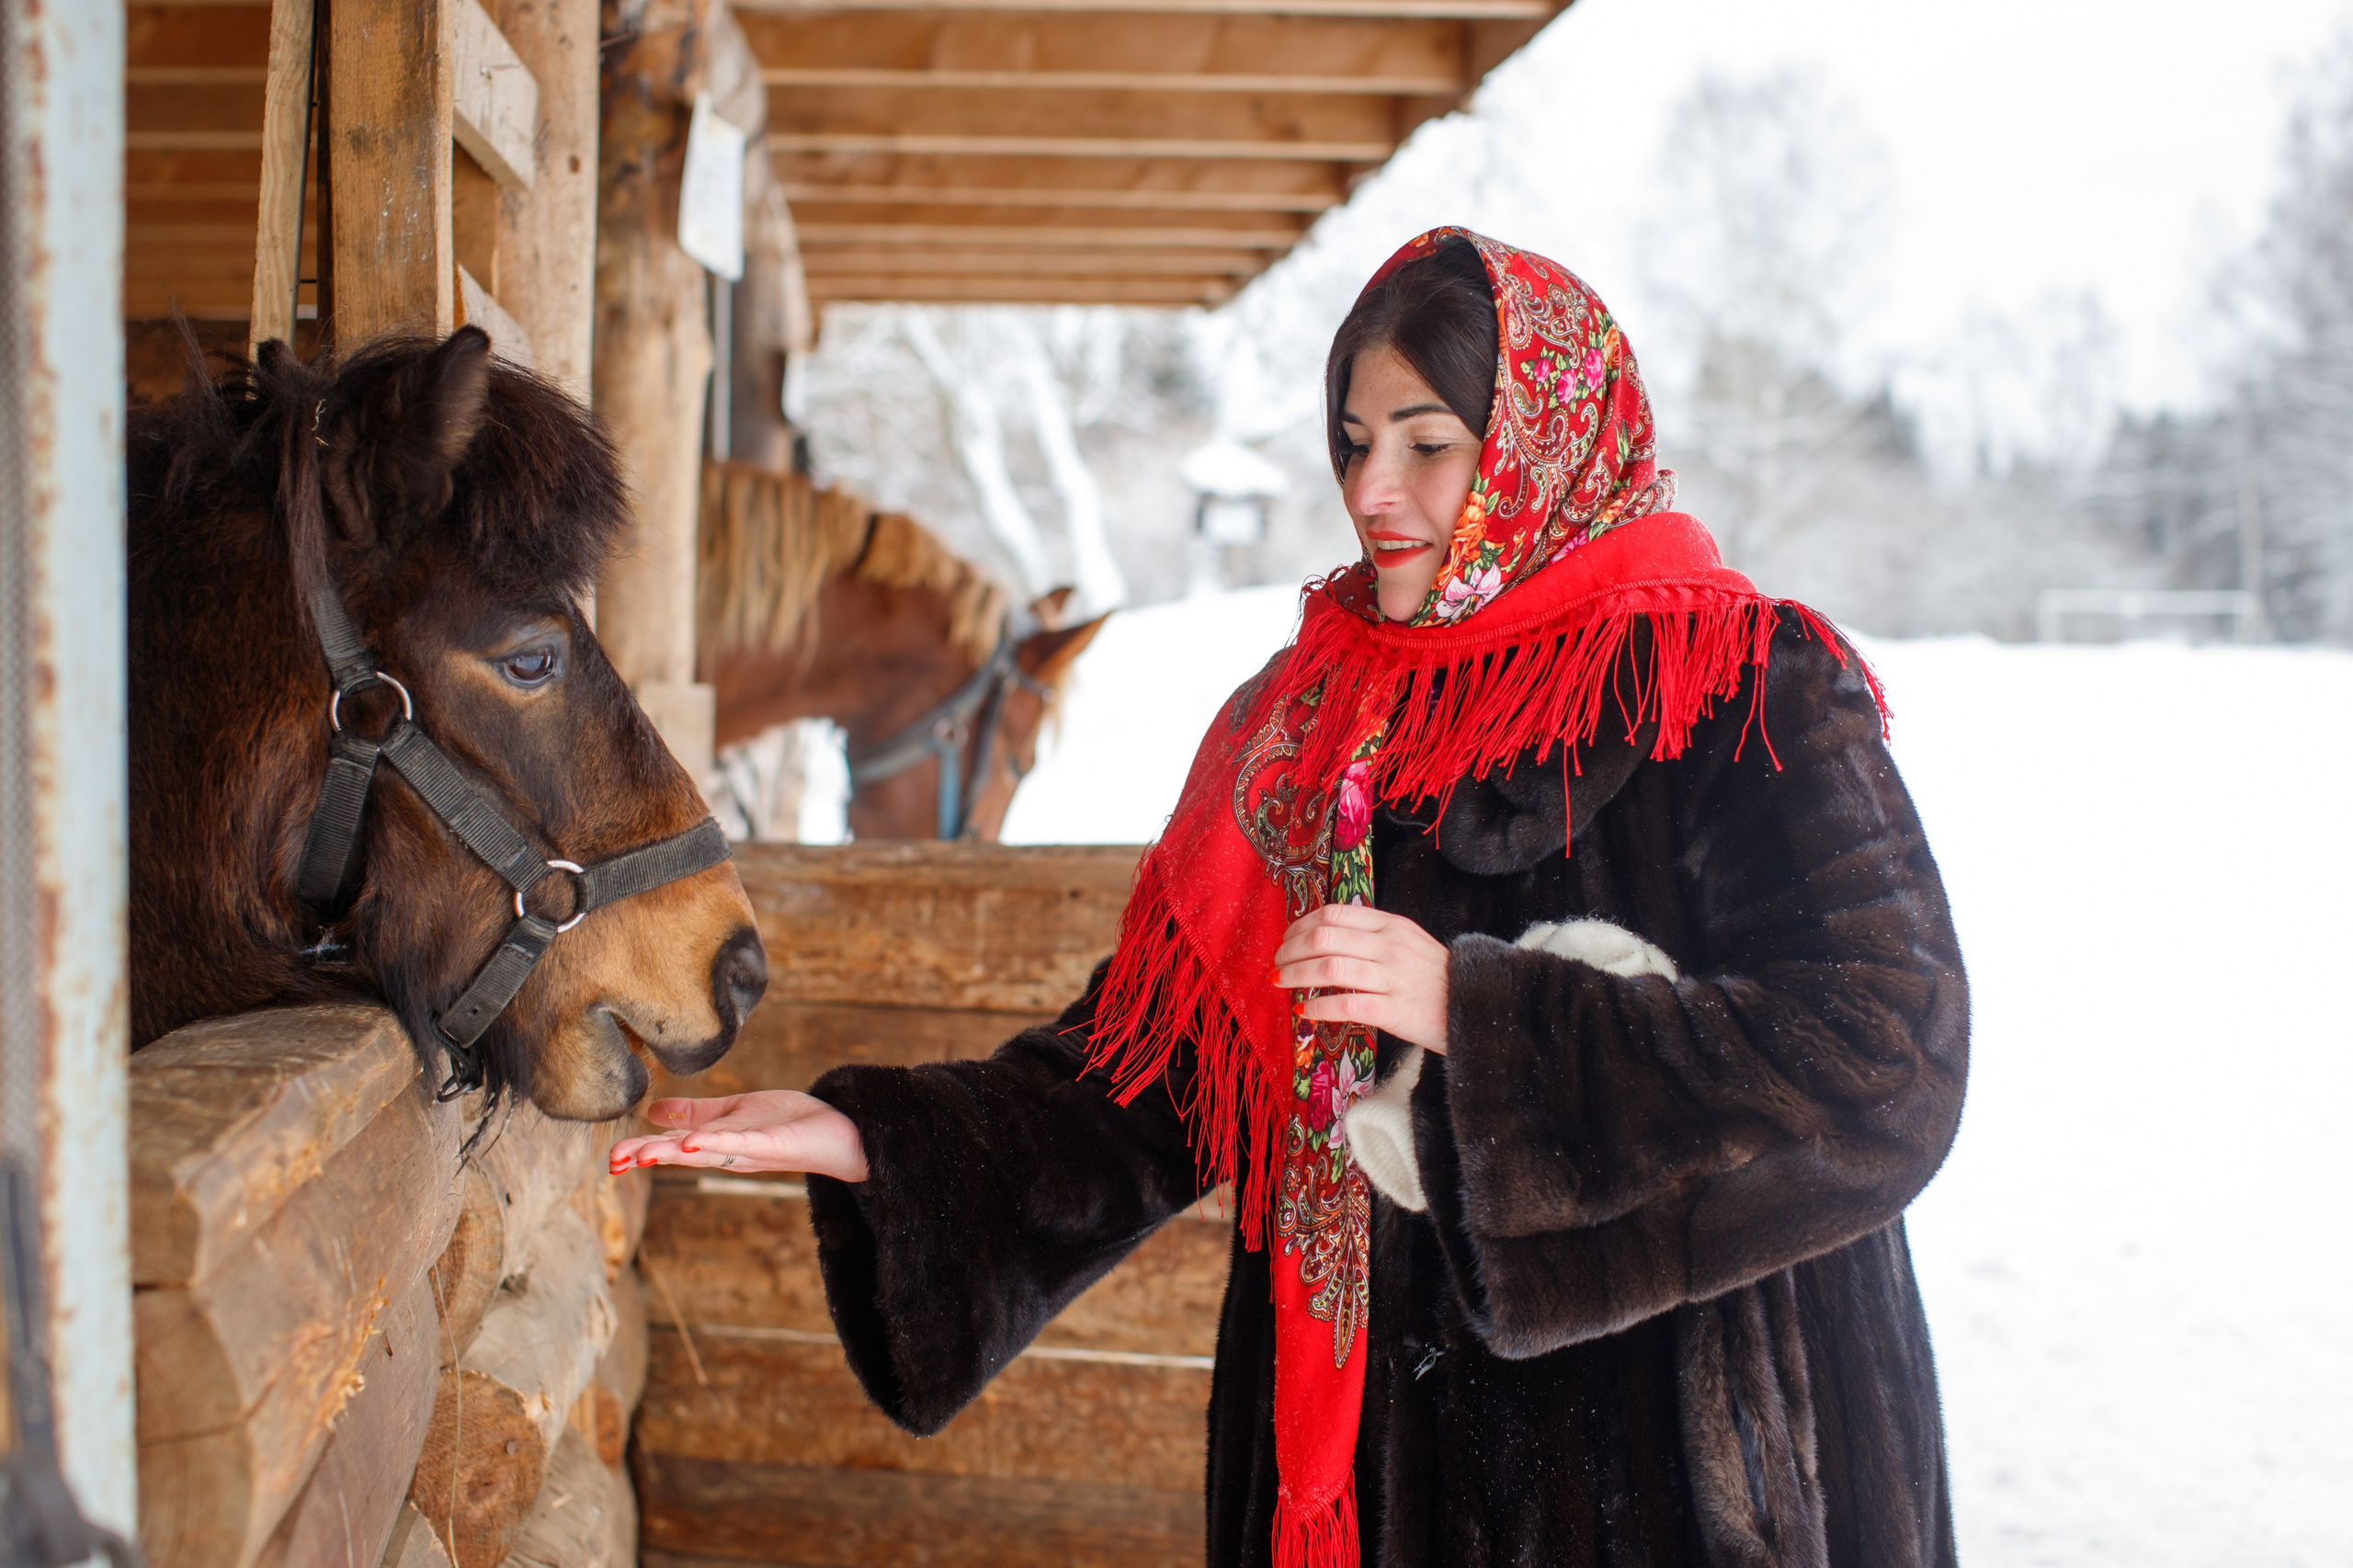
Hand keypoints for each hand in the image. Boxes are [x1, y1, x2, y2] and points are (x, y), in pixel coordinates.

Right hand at [609, 1090, 869, 1181]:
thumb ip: (696, 1112)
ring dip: (672, 1153)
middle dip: (647, 1157)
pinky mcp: (770, 1145)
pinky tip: (693, 1144)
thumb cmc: (788, 1121)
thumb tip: (652, 1111)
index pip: (672, 1144)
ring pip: (704, 1152)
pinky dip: (715, 1144)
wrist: (838, 1130)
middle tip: (613, 1163)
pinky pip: (739, 1145)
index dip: (641, 1151)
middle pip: (680, 1153)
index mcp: (715, 1142)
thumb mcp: (734, 1112)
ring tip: (642, 1155)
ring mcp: (747, 1150)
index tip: (611, 1160)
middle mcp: (727, 1152)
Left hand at [1270, 904, 1451, 1053]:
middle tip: (1276, 962)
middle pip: (1325, 938)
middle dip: (1291, 950)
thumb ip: (1373, 935)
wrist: (1475, 1007)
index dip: (1301, 925)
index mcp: (1391, 925)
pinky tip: (1304, 1011)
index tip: (1286, 938)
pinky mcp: (1394, 1010)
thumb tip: (1326, 936)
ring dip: (1295, 975)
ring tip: (1280, 982)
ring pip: (1329, 969)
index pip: (1334, 914)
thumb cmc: (1436, 978)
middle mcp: (1390, 947)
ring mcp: (1393, 978)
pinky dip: (1318, 1008)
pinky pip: (1346, 1005)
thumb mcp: (1409, 942)